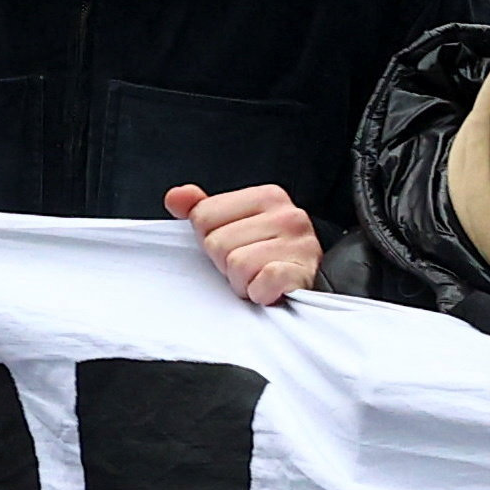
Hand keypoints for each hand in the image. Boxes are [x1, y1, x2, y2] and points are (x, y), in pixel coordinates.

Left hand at [166, 179, 317, 301]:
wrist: (315, 287)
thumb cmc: (271, 259)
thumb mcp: (235, 226)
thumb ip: (202, 208)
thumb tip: (175, 198)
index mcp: (268, 197)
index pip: (203, 216)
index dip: (211, 239)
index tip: (235, 247)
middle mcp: (287, 215)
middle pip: (216, 243)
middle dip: (226, 264)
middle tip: (248, 268)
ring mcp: (299, 244)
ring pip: (236, 265)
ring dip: (243, 282)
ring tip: (259, 279)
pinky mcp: (302, 273)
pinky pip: (262, 282)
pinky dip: (260, 293)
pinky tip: (268, 290)